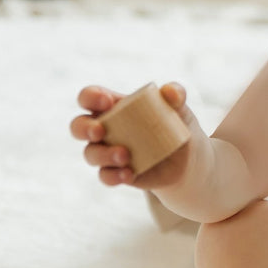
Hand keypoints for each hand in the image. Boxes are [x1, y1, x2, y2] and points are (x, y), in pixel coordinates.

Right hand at [71, 82, 193, 188]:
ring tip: (125, 155)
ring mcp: (108, 152)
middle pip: (78, 126)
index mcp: (114, 106)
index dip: (91, 97)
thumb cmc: (177, 125)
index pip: (90, 97)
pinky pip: (105, 176)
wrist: (189, 158)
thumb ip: (176, 94)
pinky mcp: (116, 172)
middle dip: (83, 128)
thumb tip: (170, 91)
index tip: (106, 102)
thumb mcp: (179, 107)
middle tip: (99, 131)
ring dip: (103, 155)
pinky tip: (129, 174)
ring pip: (90, 154)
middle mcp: (104, 128)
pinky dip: (113, 176)